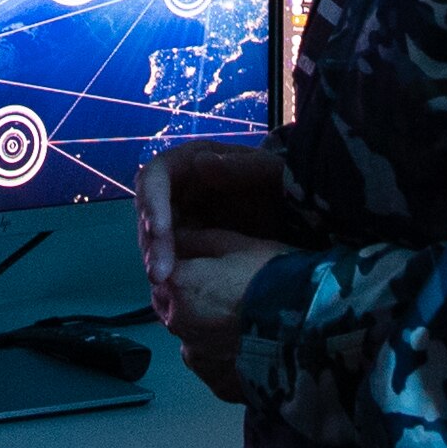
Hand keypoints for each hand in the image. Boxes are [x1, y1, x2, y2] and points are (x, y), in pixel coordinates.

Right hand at [142, 142, 293, 318]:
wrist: (298, 214)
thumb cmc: (284, 184)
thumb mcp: (272, 173)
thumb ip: (242, 167)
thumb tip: (200, 162)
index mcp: (192, 160)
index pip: (155, 176)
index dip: (152, 202)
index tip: (158, 230)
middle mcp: (179, 186)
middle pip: (148, 211)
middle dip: (152, 241)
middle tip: (159, 273)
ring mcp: (181, 213)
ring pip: (153, 236)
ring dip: (156, 259)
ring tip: (163, 283)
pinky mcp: (186, 239)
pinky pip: (169, 253)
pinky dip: (170, 269)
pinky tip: (174, 287)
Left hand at [160, 237, 287, 402]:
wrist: (311, 321)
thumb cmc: (275, 276)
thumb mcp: (237, 243)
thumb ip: (198, 240)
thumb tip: (177, 237)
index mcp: (177, 285)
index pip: (162, 272)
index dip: (184, 267)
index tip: (205, 266)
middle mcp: (177, 324)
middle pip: (171, 307)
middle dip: (188, 298)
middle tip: (226, 292)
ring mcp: (197, 357)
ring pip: (190, 338)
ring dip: (205, 330)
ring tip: (243, 323)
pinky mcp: (216, 382)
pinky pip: (212, 366)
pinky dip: (224, 358)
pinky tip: (249, 346)